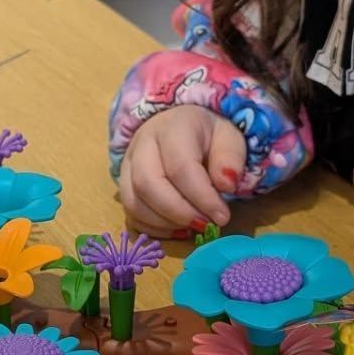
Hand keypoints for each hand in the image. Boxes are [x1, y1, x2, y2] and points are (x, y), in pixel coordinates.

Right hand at [118, 105, 245, 237]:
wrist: (178, 126)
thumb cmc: (206, 136)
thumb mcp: (229, 138)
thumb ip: (231, 158)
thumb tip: (227, 185)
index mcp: (172, 128)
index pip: (180, 167)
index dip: (201, 197)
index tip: (222, 216)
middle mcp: (142, 145)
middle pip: (147, 184)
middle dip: (178, 212)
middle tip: (204, 224)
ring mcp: (127, 166)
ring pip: (133, 202)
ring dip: (164, 223)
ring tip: (191, 226)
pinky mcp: (122, 186)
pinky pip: (130, 214)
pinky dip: (152, 229)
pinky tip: (177, 229)